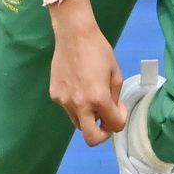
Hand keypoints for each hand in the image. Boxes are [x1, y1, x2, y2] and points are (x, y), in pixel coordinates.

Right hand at [47, 0, 126, 144]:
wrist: (73, 34)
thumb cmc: (99, 51)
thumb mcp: (116, 74)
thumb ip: (115, 97)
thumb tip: (113, 112)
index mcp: (98, 98)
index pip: (113, 126)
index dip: (119, 121)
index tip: (118, 110)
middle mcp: (79, 104)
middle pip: (91, 138)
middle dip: (102, 134)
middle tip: (106, 122)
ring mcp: (64, 101)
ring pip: (78, 124)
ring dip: (88, 118)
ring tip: (92, 99)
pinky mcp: (54, 95)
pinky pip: (68, 109)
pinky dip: (76, 105)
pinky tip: (78, 86)